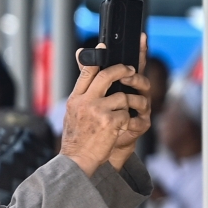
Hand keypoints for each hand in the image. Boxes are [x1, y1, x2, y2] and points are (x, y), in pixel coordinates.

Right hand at [60, 35, 150, 176]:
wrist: (77, 160)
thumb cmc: (76, 139)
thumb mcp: (72, 114)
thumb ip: (81, 96)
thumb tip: (85, 81)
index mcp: (75, 99)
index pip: (86, 72)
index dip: (96, 58)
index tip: (104, 47)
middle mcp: (85, 102)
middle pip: (106, 76)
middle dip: (122, 69)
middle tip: (130, 69)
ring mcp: (98, 111)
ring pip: (123, 96)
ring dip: (133, 101)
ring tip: (135, 106)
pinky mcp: (111, 122)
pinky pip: (127, 114)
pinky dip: (129, 120)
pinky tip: (124, 126)